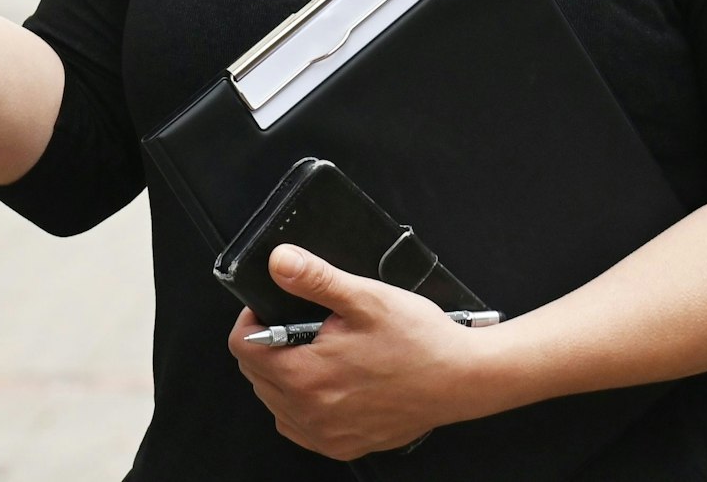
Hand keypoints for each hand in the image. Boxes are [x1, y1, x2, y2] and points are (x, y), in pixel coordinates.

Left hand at [226, 245, 500, 460]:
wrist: (464, 378)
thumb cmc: (420, 339)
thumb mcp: (365, 297)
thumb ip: (315, 278)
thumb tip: (278, 261)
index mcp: (306, 375)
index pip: (242, 348)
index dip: (251, 320)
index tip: (270, 308)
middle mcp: (310, 413)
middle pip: (255, 375)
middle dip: (267, 345)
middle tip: (299, 326)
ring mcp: (327, 434)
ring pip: (275, 402)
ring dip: (281, 376)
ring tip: (314, 352)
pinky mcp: (345, 445)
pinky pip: (300, 427)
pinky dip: (300, 405)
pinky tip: (324, 384)